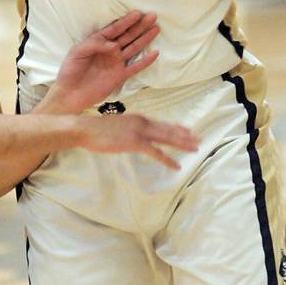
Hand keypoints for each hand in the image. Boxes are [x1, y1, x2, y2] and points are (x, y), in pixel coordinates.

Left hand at [51, 11, 159, 112]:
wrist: (70, 94)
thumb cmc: (70, 71)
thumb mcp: (77, 52)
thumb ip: (94, 45)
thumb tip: (114, 45)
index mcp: (98, 42)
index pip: (114, 29)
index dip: (126, 21)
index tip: (137, 13)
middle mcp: (110, 51)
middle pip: (127, 35)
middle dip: (140, 25)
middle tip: (152, 16)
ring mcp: (116, 63)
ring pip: (134, 48)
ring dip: (145, 38)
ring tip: (156, 28)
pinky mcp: (120, 76)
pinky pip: (135, 67)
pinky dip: (145, 61)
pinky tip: (155, 53)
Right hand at [78, 113, 198, 169]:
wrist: (86, 129)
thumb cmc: (97, 129)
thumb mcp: (118, 126)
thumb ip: (129, 129)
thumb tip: (133, 137)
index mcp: (138, 118)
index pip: (162, 123)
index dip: (177, 127)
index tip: (188, 130)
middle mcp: (142, 122)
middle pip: (168, 129)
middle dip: (185, 135)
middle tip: (199, 139)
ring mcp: (139, 131)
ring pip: (167, 138)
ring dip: (182, 144)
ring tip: (194, 149)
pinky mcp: (134, 142)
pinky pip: (156, 152)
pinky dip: (167, 159)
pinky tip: (176, 166)